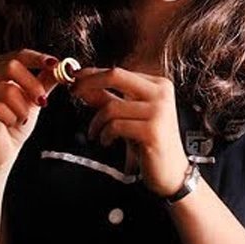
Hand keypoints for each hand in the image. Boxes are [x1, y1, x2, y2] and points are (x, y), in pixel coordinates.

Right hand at [0, 50, 58, 170]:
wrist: (1, 151)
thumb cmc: (14, 123)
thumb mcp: (33, 99)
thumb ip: (44, 82)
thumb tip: (63, 67)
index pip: (18, 55)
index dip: (38, 58)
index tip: (56, 64)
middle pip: (11, 66)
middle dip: (32, 85)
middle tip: (42, 101)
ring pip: (7, 90)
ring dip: (22, 108)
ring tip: (22, 119)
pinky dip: (11, 118)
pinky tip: (10, 123)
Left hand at [69, 66, 188, 196]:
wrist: (171, 171)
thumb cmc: (149, 142)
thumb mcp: (126, 115)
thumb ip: (107, 98)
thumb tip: (82, 84)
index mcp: (158, 85)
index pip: (119, 71)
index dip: (92, 73)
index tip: (74, 79)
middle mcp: (161, 94)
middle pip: (116, 75)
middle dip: (89, 82)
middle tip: (73, 91)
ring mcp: (159, 111)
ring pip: (112, 106)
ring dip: (96, 122)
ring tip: (96, 133)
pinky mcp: (152, 131)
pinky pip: (116, 126)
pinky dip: (105, 134)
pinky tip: (107, 141)